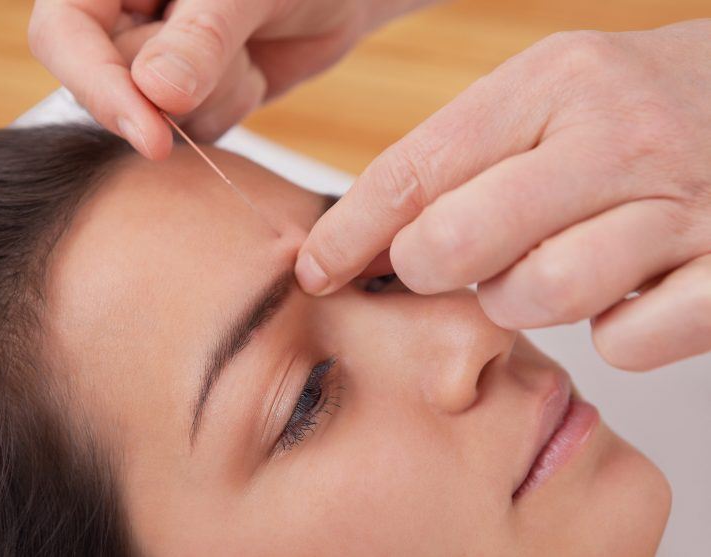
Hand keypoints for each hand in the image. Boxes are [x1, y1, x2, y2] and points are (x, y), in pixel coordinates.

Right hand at [28, 0, 427, 158]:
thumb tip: (157, 94)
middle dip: (180, 88)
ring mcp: (149, 62)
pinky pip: (192, 132)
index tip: (152, 137)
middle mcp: (120, 18)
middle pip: (111, 84)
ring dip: (213, 96)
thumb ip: (202, 37)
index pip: (63, 35)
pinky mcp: (183, 98)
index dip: (99, 87)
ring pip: (154, 117)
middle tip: (238, 46)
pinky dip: (229, 108)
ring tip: (247, 48)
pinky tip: (249, 70)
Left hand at [296, 19, 710, 370]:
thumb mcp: (546, 98)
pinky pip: (626, 344)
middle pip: (457, 241)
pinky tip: (623, 294)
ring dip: (523, 300)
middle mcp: (616, 137)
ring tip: (546, 271)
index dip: (348, 234)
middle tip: (444, 266)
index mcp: (553, 84)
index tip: (314, 271)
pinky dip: (612, 333)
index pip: (414, 171)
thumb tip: (367, 238)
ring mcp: (681, 205)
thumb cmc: (633, 111)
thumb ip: (462, 159)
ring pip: (538, 295)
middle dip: (429, 270)